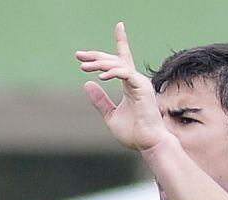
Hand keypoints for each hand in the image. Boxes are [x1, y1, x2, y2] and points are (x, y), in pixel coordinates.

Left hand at [76, 22, 167, 153]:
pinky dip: (111, 72)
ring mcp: (140, 82)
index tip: (119, 25)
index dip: (121, 41)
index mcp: (130, 85)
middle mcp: (136, 80)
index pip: (124, 59)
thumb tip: (87, 84)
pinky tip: (100, 77)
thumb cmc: (134, 133)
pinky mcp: (142, 87)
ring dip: (99, 64)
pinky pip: (124, 73)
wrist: (148, 144)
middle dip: (96, 56)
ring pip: (117, 64)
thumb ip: (100, 100)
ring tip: (84, 67)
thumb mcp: (111, 116)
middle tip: (79, 56)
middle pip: (115, 60)